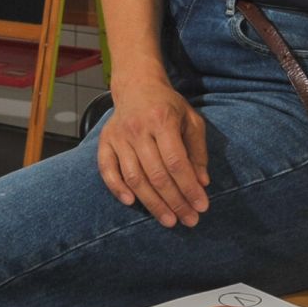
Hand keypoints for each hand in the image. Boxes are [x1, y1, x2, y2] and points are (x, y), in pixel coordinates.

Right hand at [96, 77, 209, 227]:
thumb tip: (202, 183)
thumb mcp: (191, 120)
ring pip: (134, 177)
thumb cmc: (168, 106)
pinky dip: (116, 188)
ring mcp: (119, 136)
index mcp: (162, 120)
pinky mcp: (105, 141)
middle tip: (189, 220)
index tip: (202, 206)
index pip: (176, 162)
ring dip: (152, 203)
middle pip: (156, 174)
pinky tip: (131, 202)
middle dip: (175, 202)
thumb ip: (198, 151)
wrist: (137, 86)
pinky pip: (107, 169)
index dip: (189, 187)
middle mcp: (138, 129)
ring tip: (169, 220)